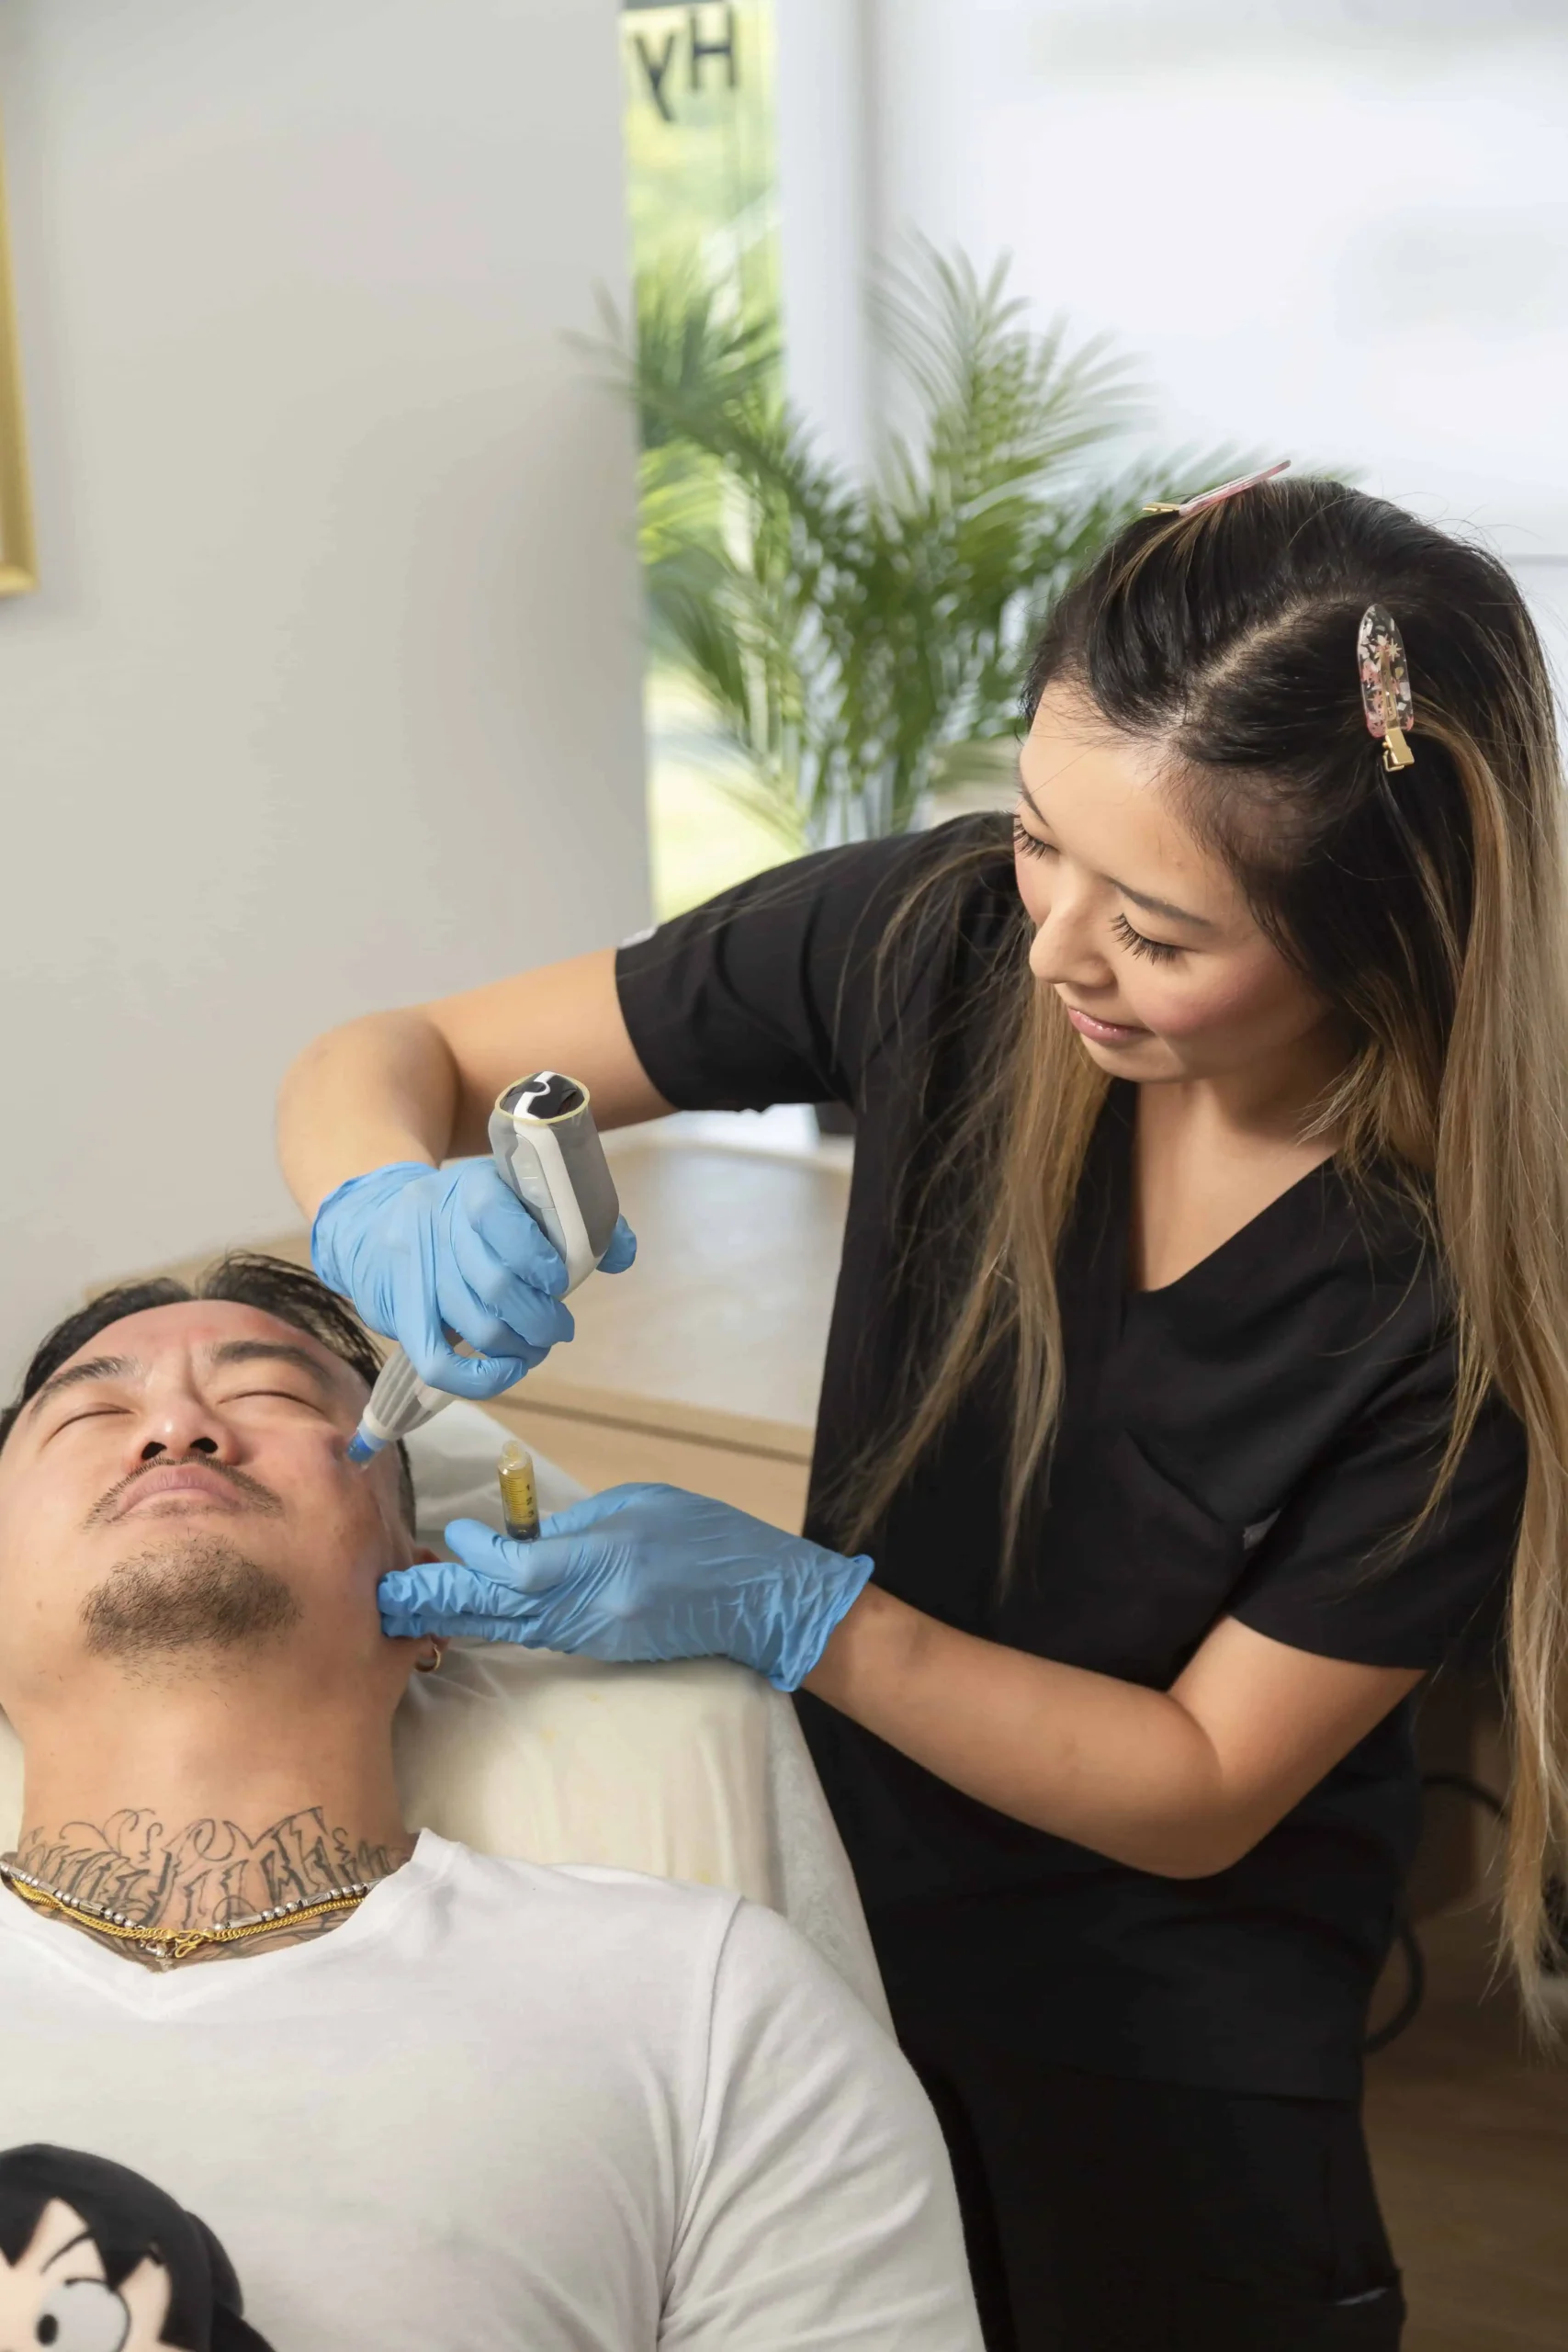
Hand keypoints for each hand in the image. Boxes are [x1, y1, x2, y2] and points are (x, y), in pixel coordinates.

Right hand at [312, 1159, 635, 1399]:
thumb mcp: (506, 1192)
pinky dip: (480, 1379)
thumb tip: (622, 1254)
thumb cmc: (461, 1212)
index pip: (503, 1222)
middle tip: (561, 1328)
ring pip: (476, 1328)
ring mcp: (416, 1275)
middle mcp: (438, 1230)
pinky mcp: (399, 1316)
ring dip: (520, 1349)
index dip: (539, 1260)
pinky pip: (438, 1363)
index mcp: (473, 1191)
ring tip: (538, 1346)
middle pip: (495, 1287)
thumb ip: (570, 1218)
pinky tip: (509, 1369)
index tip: (560, 1282)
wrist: (373, 1219)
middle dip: (541, 1319)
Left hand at [377, 1483, 874, 1691]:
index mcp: (607, 1564)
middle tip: (385, 1598)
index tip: (450, 1535)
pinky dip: (499, 1624)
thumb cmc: (706, 1536)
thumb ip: (573, 1526)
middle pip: (502, 1609)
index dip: (477, 1557)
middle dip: (440, 1601)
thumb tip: (518, 1538)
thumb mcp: (637, 1506)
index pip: (521, 1568)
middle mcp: (595, 1610)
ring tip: (406, 1610)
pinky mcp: (602, 1649)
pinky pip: (539, 1635)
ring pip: (512, 1628)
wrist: (760, 1598)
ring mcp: (597, 1636)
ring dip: (458, 1617)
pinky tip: (464, 1618)